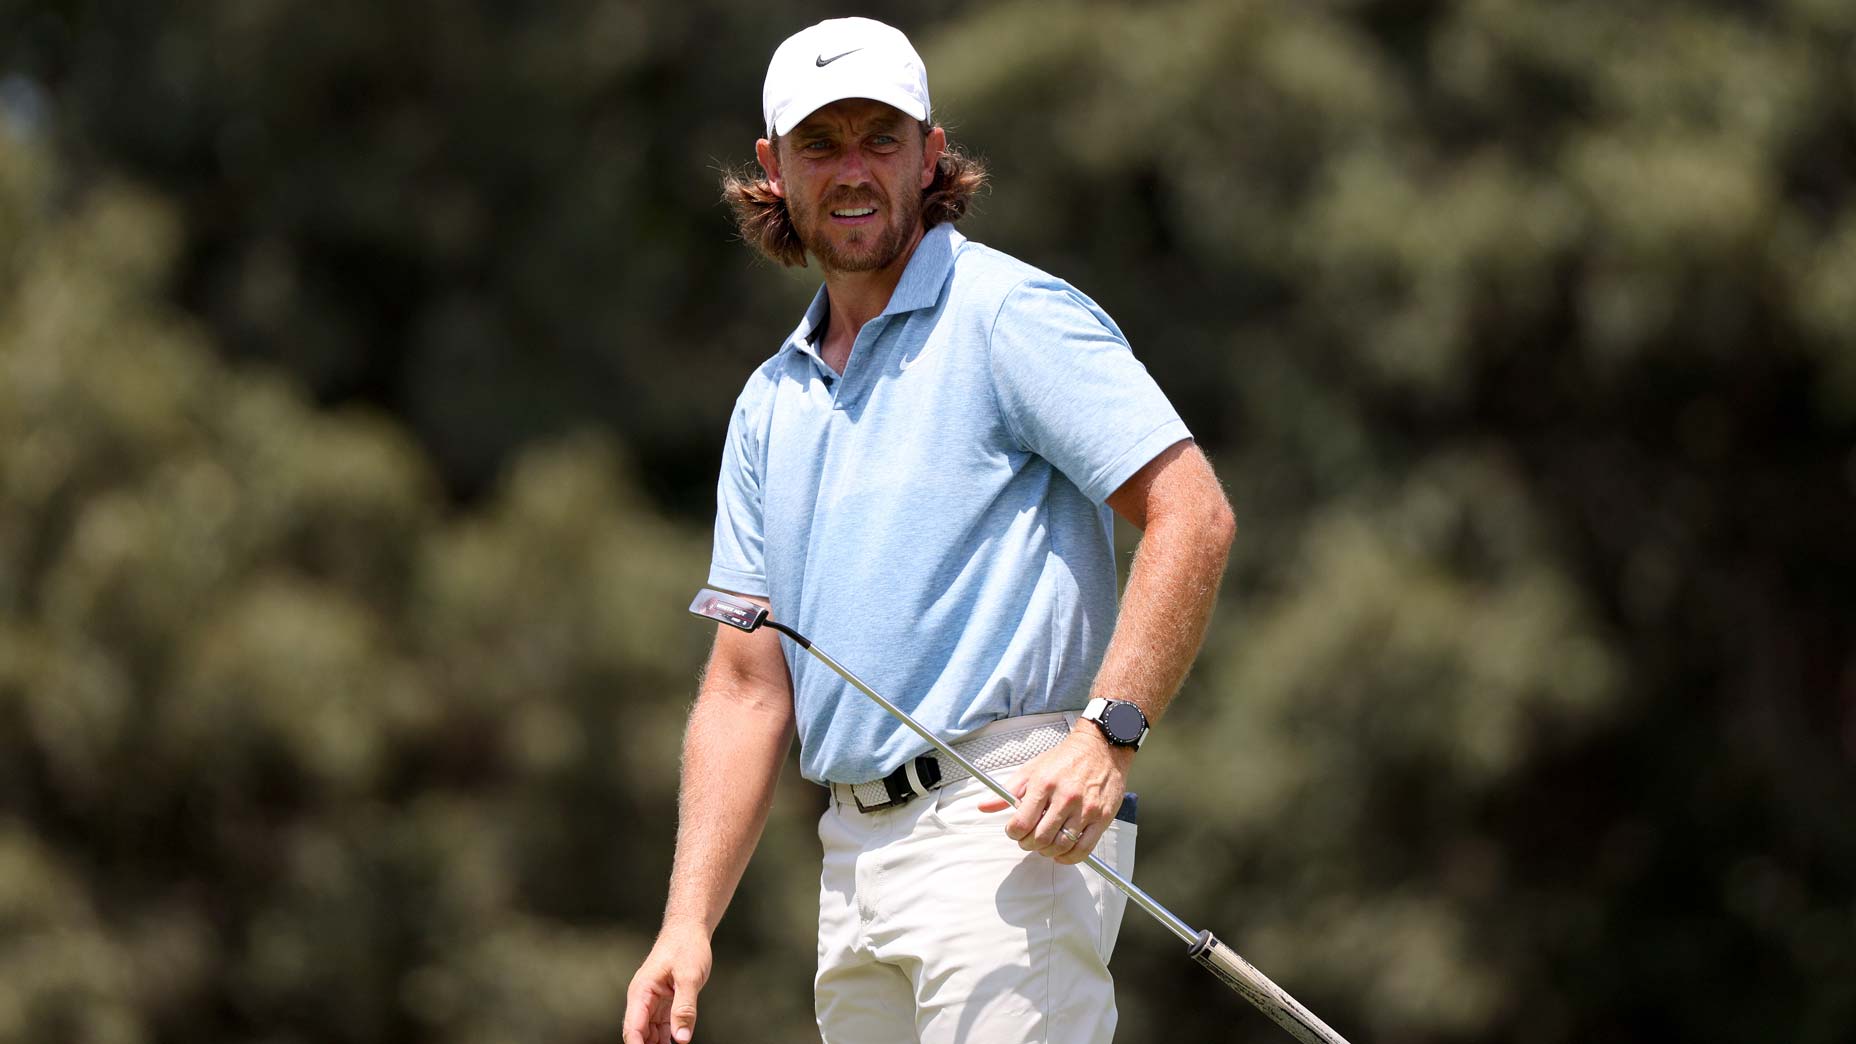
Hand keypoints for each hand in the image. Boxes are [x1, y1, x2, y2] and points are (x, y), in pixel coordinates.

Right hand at [623, 923, 711, 1043]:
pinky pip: (662, 1026)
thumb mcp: (688, 977)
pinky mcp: (665, 1002)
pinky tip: (675, 1043)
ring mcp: (653, 1002)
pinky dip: (667, 1038)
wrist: (689, 930)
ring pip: (650, 1033)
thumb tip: (681, 1038)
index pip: (633, 1028)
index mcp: (641, 992)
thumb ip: (684, 1008)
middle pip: (639, 1034)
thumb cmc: (686, 947)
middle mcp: (643, 999)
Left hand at [978, 726, 1130, 864]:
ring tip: (1044, 844)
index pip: (1021, 823)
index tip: (1014, 831)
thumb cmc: (1065, 759)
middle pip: (1040, 838)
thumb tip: (984, 806)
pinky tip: (1061, 853)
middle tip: (1028, 839)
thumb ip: (1007, 791)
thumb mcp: (1031, 769)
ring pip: (1060, 845)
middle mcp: (1065, 797)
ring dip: (1047, 851)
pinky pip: (1084, 848)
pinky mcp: (1102, 817)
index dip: (1013, 833)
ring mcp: (1085, 809)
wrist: (1100, 748)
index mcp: (1044, 784)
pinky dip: (1069, 857)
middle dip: (1028, 844)